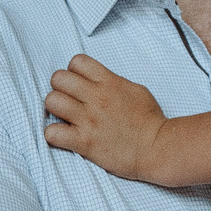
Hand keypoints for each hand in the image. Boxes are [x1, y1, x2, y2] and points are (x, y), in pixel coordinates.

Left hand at [43, 54, 170, 181]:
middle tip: (68, 101)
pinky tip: (64, 136)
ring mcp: (89, 120)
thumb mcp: (135, 90)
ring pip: (51, 102)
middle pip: (58, 79)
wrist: (158, 149)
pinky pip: (52, 133)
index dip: (73, 72)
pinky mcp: (84, 142)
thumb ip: (113, 82)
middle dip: (60, 88)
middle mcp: (96, 97)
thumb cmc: (150, 121)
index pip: (77, 61)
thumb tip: (97, 81)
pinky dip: (54, 135)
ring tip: (64, 117)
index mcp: (109, 82)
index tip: (78, 84)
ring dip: (54, 109)